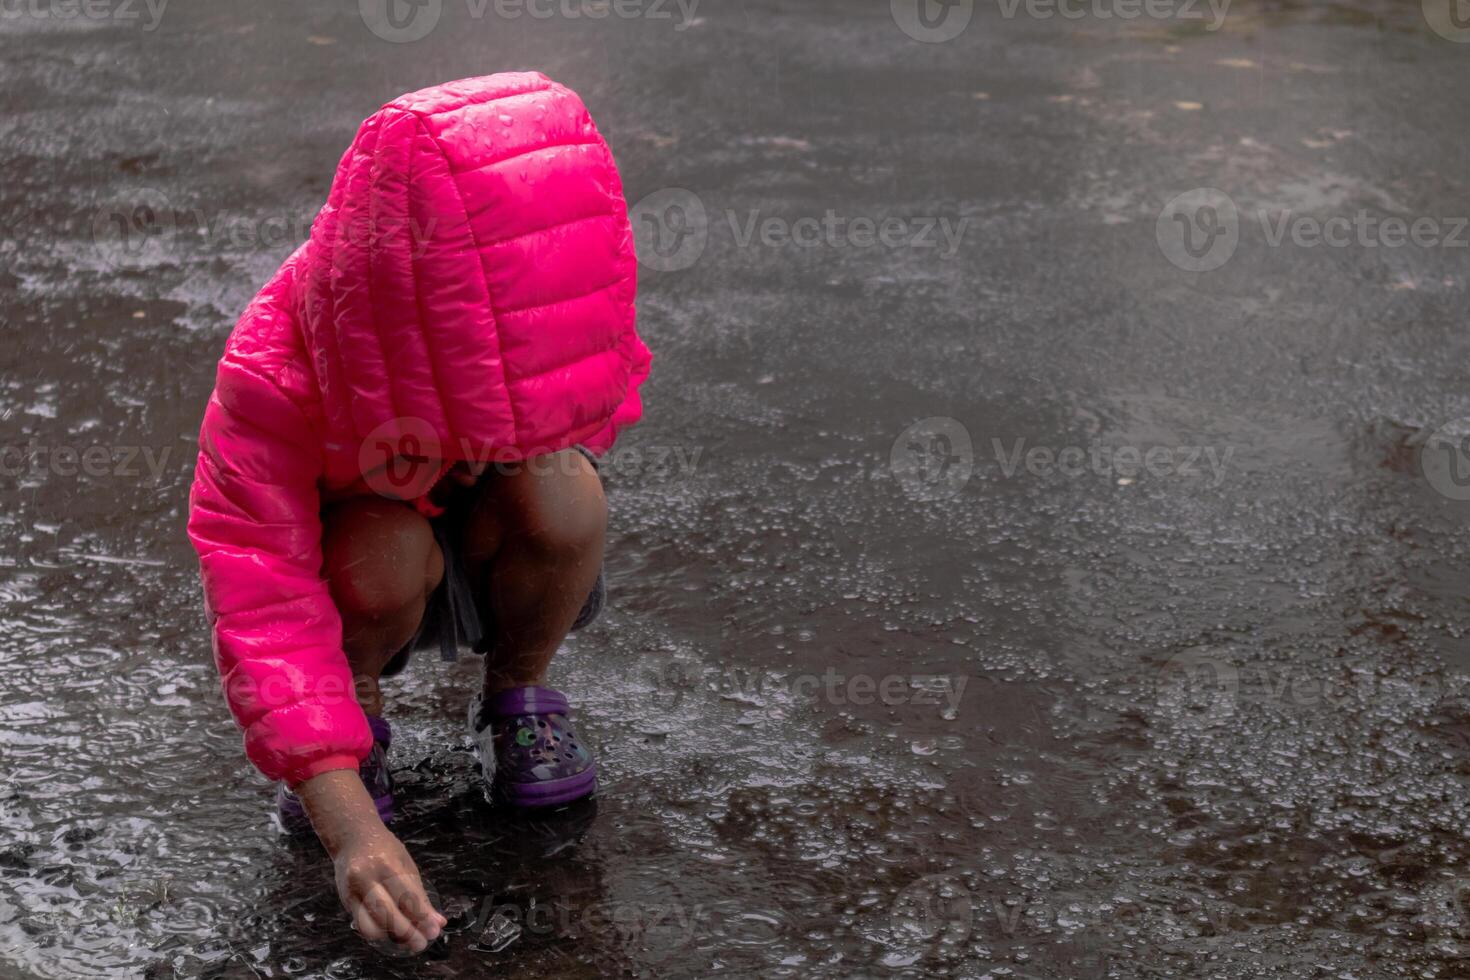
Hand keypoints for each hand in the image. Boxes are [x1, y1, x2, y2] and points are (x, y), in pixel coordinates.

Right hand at [296, 769, 446, 952]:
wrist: (352, 836)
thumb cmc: (385, 849)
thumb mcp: (406, 864)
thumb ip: (420, 894)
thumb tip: (438, 922)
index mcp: (387, 865)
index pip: (407, 897)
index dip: (422, 917)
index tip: (435, 931)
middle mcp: (367, 878)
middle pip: (387, 914)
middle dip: (407, 933)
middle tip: (422, 943)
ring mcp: (353, 891)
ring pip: (371, 925)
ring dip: (392, 938)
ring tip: (407, 942)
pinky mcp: (345, 901)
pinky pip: (362, 925)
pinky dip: (378, 934)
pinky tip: (391, 935)